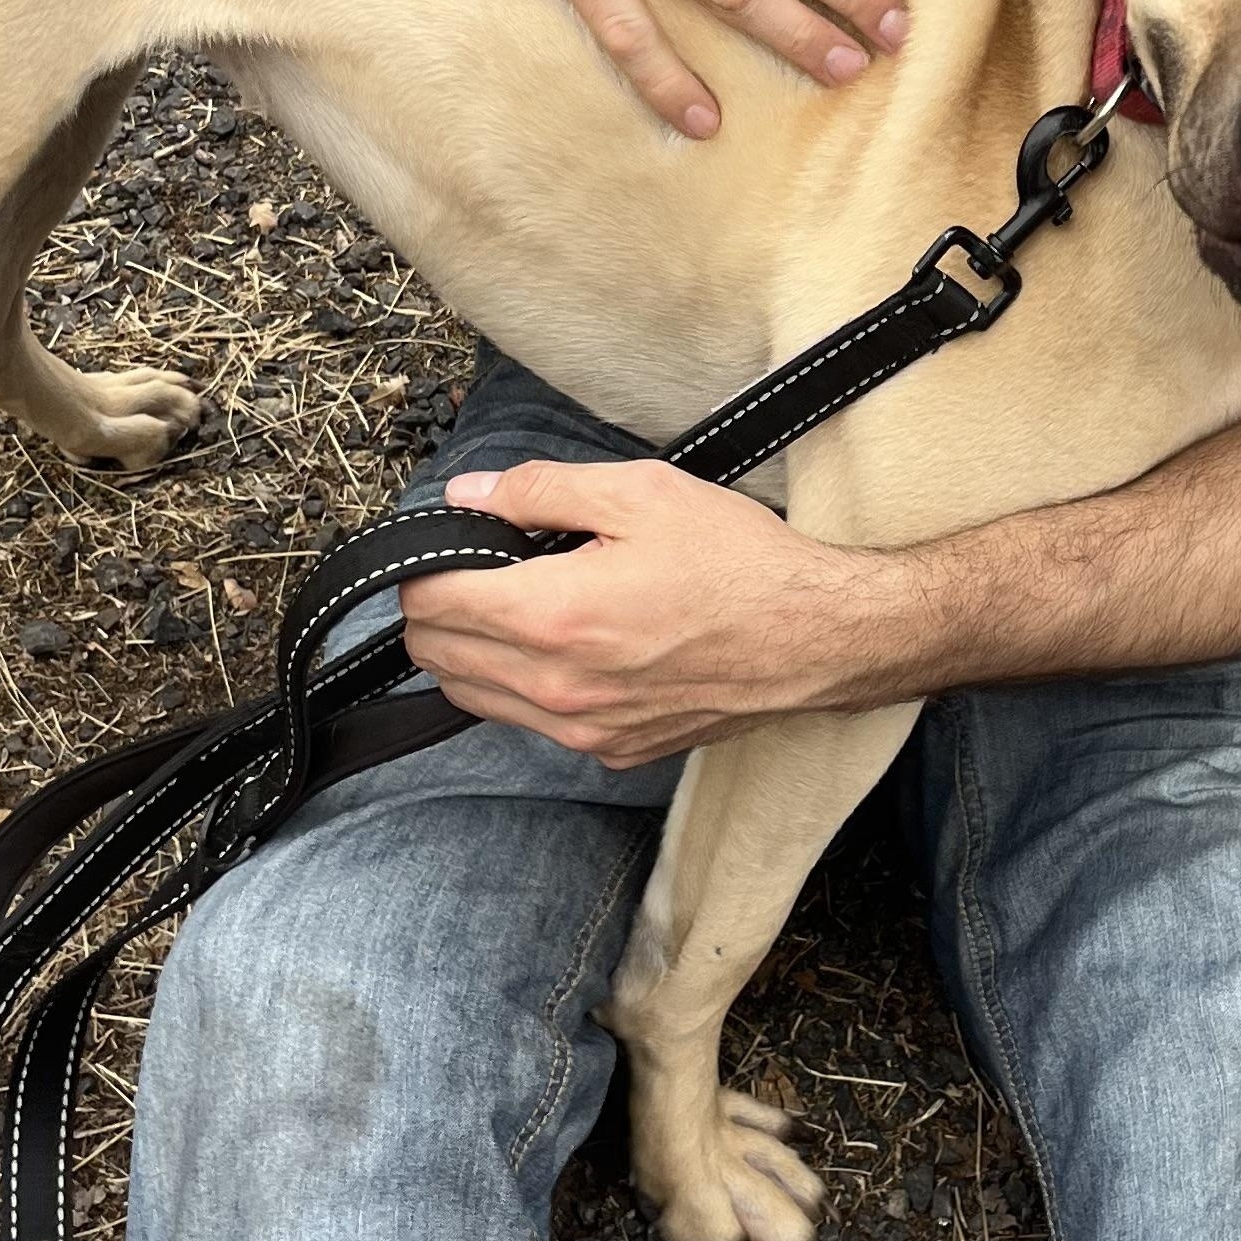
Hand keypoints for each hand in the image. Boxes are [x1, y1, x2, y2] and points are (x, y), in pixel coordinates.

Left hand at [397, 461, 912, 762]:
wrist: (815, 637)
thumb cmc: (741, 564)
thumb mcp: (641, 493)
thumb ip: (540, 490)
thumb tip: (470, 495)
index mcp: (555, 616)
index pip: (430, 601)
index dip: (424, 564)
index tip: (447, 543)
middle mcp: (559, 687)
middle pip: (436, 655)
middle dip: (438, 606)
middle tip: (480, 567)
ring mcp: (583, 729)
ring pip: (472, 697)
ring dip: (471, 649)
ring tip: (517, 604)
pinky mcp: (610, 751)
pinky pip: (529, 722)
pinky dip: (521, 685)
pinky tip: (565, 644)